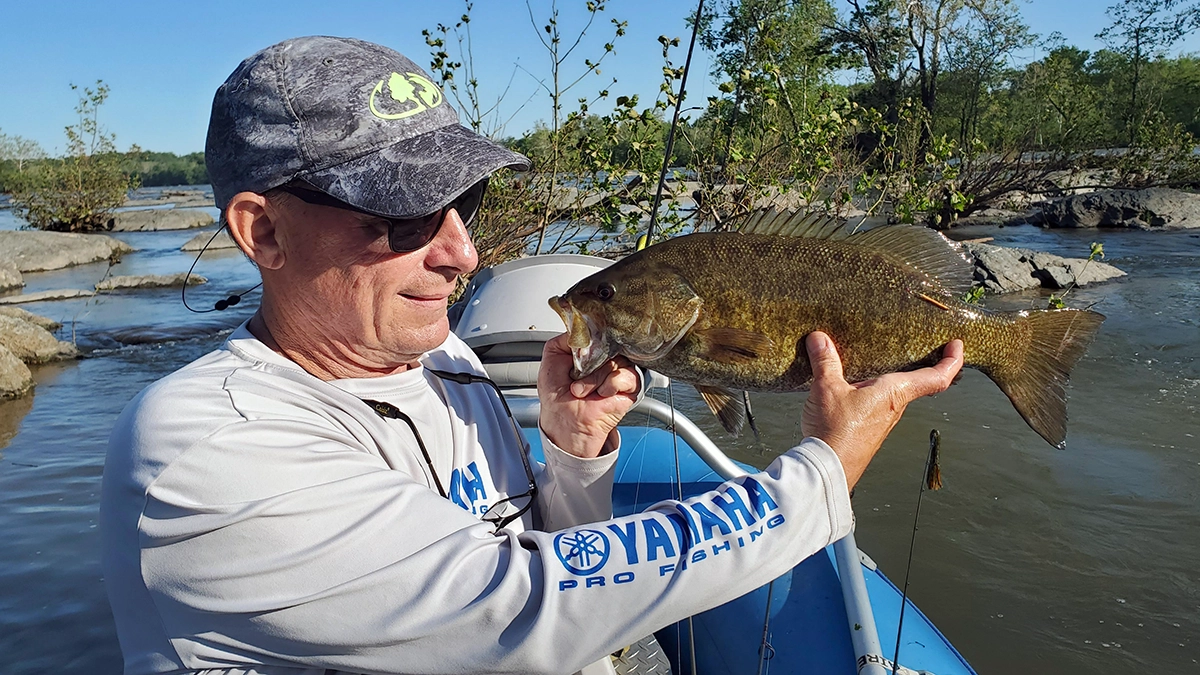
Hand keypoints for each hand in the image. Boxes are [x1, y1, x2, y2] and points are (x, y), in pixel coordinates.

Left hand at [538, 333, 640, 457]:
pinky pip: (627, 376)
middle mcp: (606, 358)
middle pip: (610, 343)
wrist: (564, 421)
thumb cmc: (557, 396)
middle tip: (576, 376)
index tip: (582, 349)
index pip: (600, 331)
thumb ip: (565, 338)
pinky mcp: (630, 387)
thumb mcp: (551, 357)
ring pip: (617, 359)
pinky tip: (601, 394)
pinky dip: (610, 385)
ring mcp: (618, 371)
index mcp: (590, 350)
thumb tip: (582, 327)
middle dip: (590, 362)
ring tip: (583, 391)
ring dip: (595, 378)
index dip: (592, 338)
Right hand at [802, 331, 963, 490]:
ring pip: (897, 394)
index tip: (957, 345)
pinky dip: (875, 391)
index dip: (952, 360)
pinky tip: (857, 386)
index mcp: (894, 393)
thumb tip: (819, 339)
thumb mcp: (827, 388)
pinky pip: (878, 404)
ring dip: (896, 378)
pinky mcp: (869, 430)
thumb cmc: (835, 432)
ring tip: (884, 360)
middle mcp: (894, 407)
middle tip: (926, 346)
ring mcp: (883, 420)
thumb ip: (825, 362)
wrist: (827, 468)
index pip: (936, 377)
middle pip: (919, 383)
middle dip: (924, 364)